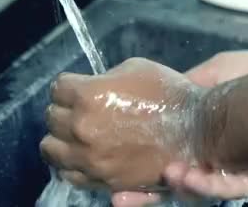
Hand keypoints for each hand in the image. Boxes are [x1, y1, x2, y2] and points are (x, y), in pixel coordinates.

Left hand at [40, 58, 203, 191]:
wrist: (196, 131)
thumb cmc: (168, 94)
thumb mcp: (134, 68)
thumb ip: (103, 79)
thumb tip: (90, 88)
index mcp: (89, 95)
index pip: (57, 88)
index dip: (69, 85)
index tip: (77, 87)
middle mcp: (83, 128)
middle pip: (50, 118)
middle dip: (64, 110)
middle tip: (79, 109)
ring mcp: (91, 158)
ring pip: (51, 150)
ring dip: (61, 139)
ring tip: (75, 135)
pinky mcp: (102, 179)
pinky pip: (69, 173)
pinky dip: (71, 163)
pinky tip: (83, 154)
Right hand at [112, 51, 247, 206]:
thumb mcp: (214, 72)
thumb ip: (187, 87)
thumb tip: (156, 96)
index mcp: (200, 136)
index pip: (164, 156)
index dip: (140, 169)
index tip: (114, 175)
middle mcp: (211, 159)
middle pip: (174, 184)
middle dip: (146, 195)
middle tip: (120, 198)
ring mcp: (232, 170)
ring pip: (199, 191)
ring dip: (179, 186)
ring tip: (167, 176)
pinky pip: (229, 188)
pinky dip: (208, 185)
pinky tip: (189, 176)